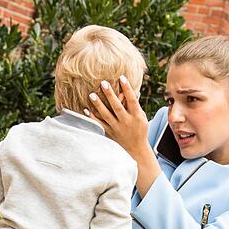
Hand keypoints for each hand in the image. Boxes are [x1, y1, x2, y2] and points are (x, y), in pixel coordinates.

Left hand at [87, 76, 160, 196]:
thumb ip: (135, 105)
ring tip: (91, 94)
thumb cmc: (140, 130)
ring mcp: (117, 128)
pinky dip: (92, 118)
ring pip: (106, 115)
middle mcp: (126, 122)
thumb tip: (131, 90)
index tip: (122, 77)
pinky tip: (86, 110)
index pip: (132, 100)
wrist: (136, 150)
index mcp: (136, 116)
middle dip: (110, 95)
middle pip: (117, 106)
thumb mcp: (142, 118)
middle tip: (103, 83)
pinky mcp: (110, 133)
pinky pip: (99, 125)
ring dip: (98, 105)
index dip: (127, 89)